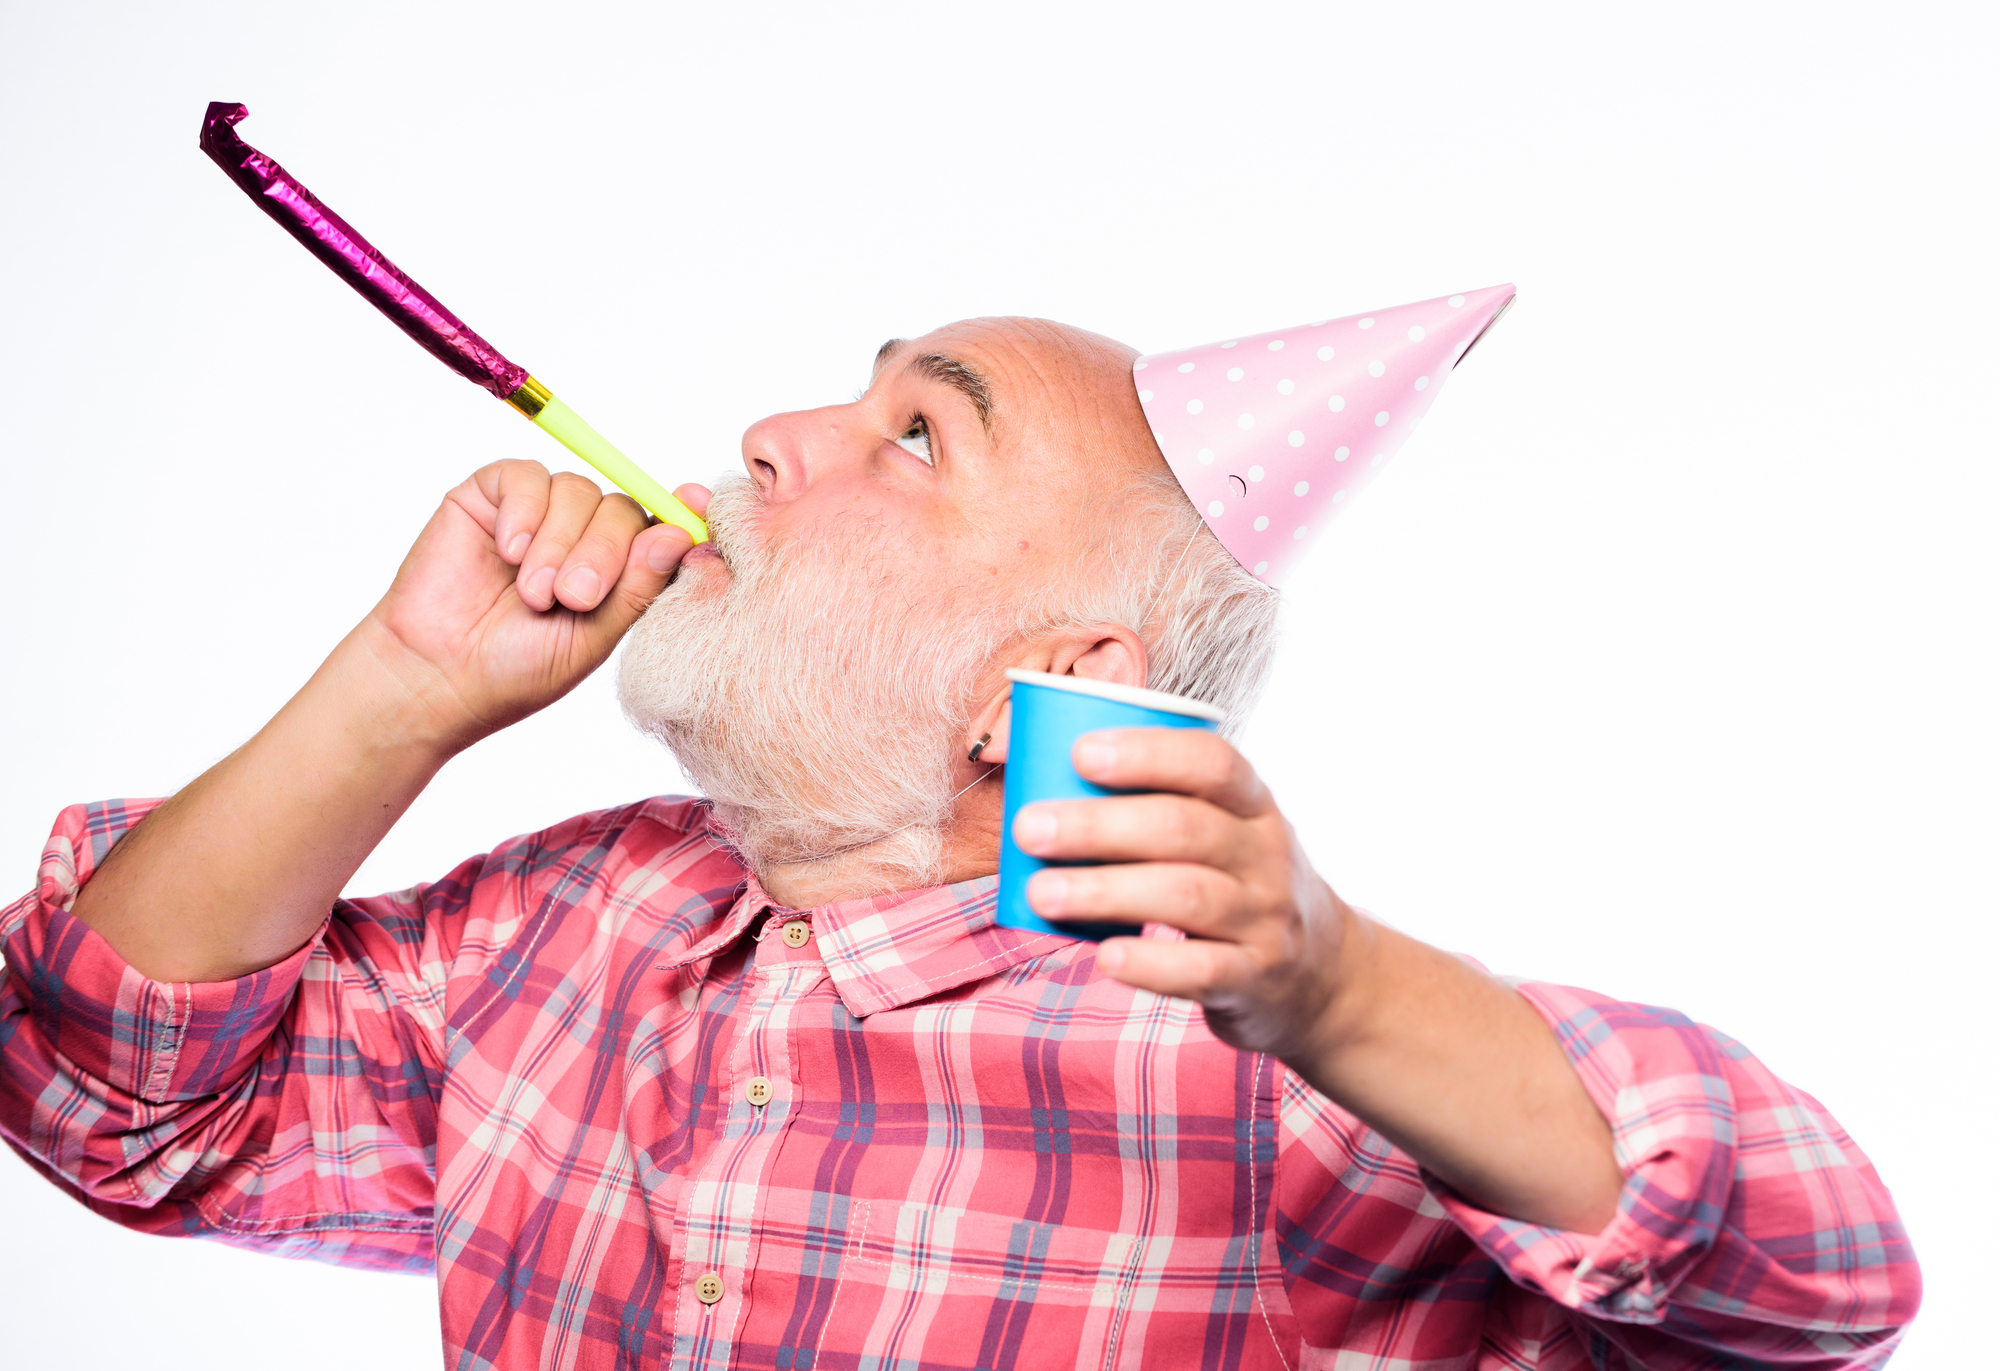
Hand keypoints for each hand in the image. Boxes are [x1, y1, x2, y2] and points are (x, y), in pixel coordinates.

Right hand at [365, 460, 711, 749]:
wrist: (436, 677)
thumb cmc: (514, 671)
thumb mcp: (592, 638)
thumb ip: (637, 587)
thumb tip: (682, 533)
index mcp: (618, 572)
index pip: (660, 527)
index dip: (682, 514)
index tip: (696, 507)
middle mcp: (583, 536)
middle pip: (624, 508)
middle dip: (605, 552)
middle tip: (574, 597)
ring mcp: (539, 514)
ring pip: (579, 491)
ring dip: (559, 542)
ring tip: (533, 594)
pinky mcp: (493, 497)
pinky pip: (527, 477)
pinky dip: (525, 512)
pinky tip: (510, 552)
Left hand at [1012, 728, 1353, 1059]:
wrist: (1325, 978)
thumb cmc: (1239, 887)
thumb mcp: (1226, 835)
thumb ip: (1159, 809)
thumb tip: (1038, 784)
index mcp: (1254, 805)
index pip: (1212, 762)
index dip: (1147, 753)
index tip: (1080, 753)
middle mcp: (1267, 856)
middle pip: (1184, 828)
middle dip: (1099, 825)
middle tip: (1029, 828)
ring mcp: (1266, 919)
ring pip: (1185, 896)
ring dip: (1105, 890)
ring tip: (1040, 891)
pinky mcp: (1255, 979)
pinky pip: (1201, 970)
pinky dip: (1149, 963)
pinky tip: (1104, 956)